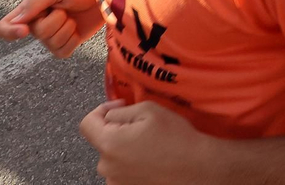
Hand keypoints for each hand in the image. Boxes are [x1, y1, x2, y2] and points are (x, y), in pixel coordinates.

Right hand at [0, 0, 102, 56]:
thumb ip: (35, 3)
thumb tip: (17, 21)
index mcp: (29, 10)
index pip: (5, 27)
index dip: (9, 32)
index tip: (24, 30)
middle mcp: (37, 24)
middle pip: (37, 34)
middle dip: (56, 20)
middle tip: (64, 8)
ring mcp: (52, 36)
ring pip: (51, 44)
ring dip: (66, 28)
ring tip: (72, 16)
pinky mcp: (66, 45)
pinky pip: (62, 52)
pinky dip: (72, 40)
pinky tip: (77, 29)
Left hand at [80, 100, 216, 184]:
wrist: (197, 169)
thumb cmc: (176, 139)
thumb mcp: (148, 110)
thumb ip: (120, 111)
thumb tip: (109, 114)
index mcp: (109, 144)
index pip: (86, 124)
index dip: (100, 110)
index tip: (119, 107)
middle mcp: (107, 167)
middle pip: (102, 141)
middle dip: (116, 130)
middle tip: (142, 126)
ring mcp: (116, 182)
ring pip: (113, 157)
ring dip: (125, 148)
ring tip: (150, 145)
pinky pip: (122, 171)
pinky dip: (132, 163)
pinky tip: (151, 159)